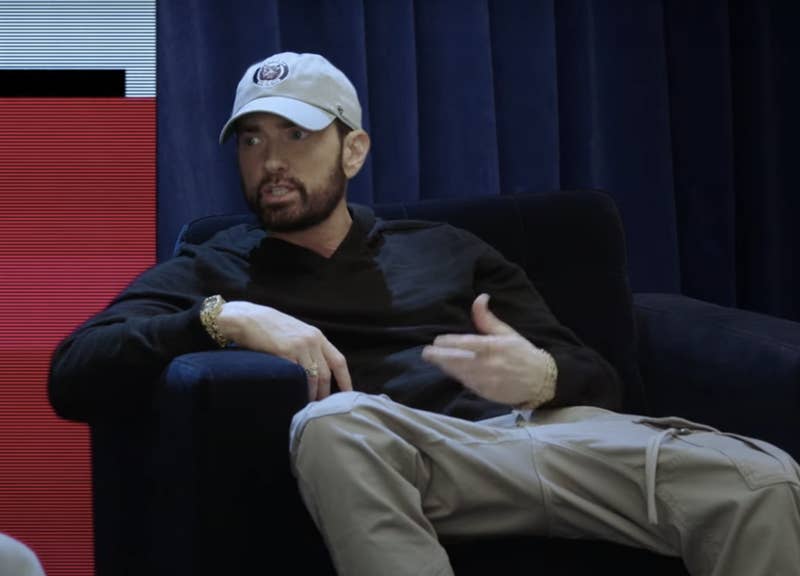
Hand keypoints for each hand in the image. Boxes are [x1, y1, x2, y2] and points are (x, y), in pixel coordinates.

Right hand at [216, 301, 351, 400]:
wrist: (247, 318)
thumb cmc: (269, 327)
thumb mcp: (296, 332)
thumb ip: (309, 347)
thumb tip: (317, 371)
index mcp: (317, 336)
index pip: (339, 361)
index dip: (345, 380)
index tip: (349, 395)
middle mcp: (312, 341)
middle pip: (326, 374)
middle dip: (326, 394)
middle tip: (322, 408)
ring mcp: (299, 346)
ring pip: (314, 378)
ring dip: (313, 395)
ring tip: (309, 407)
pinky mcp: (284, 353)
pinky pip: (297, 377)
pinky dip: (299, 390)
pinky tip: (296, 398)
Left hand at [422, 294, 555, 407]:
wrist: (540, 380)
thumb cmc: (522, 352)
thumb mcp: (507, 332)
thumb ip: (487, 318)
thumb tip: (479, 297)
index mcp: (493, 347)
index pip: (464, 344)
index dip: (447, 343)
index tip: (437, 340)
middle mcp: (488, 365)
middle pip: (456, 361)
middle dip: (439, 357)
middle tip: (426, 353)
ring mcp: (486, 382)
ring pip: (459, 374)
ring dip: (445, 367)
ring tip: (434, 360)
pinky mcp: (486, 393)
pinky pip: (467, 384)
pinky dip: (458, 377)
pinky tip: (451, 371)